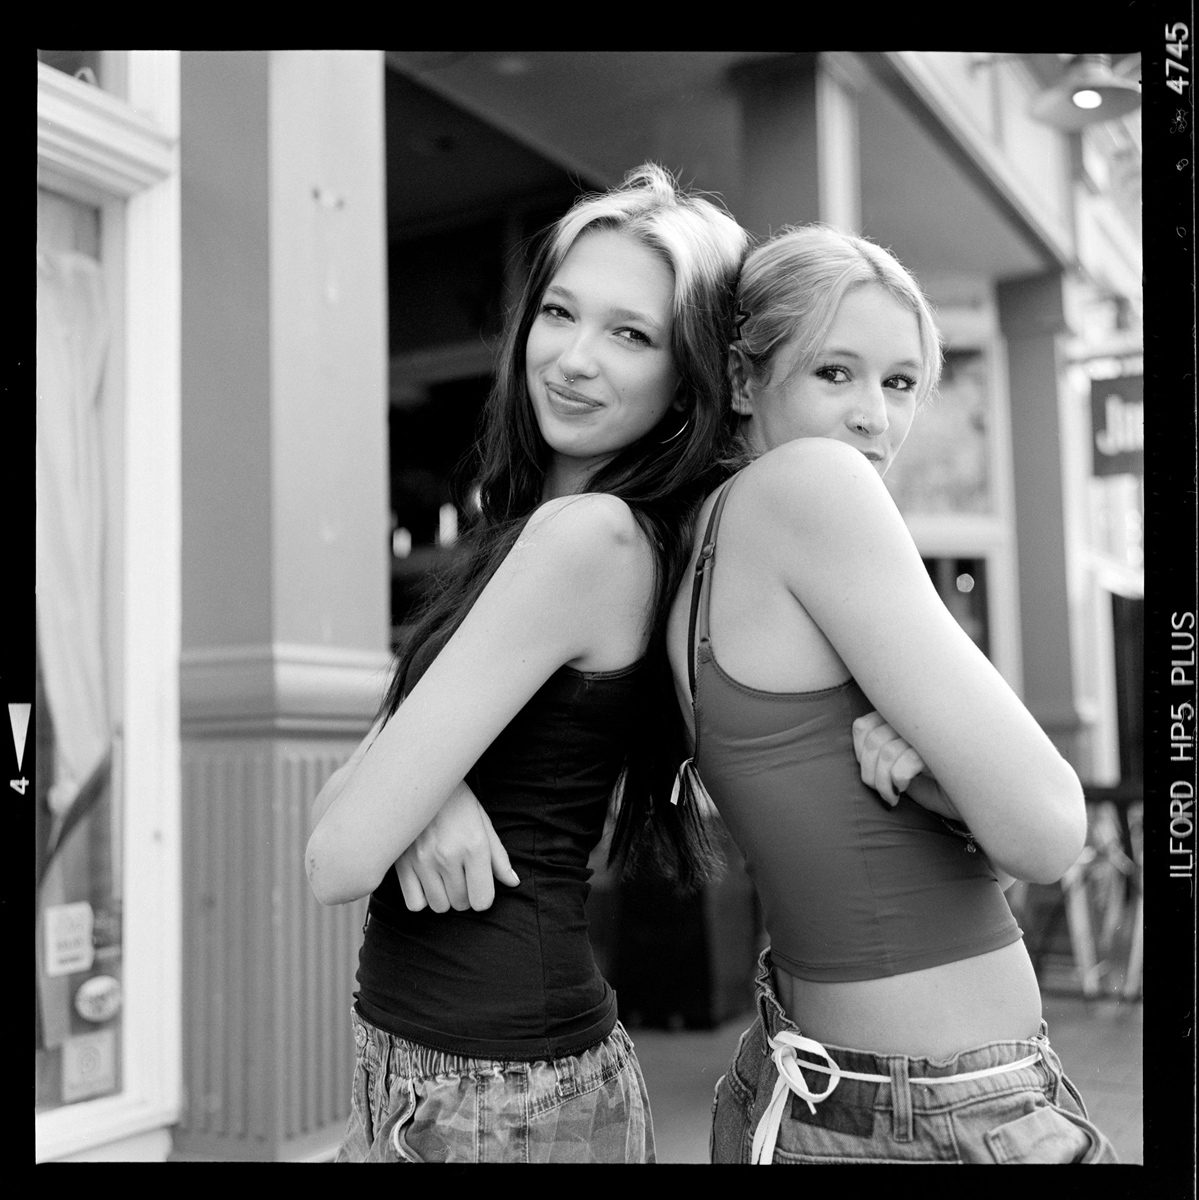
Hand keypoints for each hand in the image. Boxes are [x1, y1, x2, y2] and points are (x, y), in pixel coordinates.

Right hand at [394, 781, 518, 912]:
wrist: (420, 781)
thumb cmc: (457, 801)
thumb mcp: (483, 823)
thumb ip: (498, 857)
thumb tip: (513, 882)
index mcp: (474, 846)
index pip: (482, 900)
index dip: (483, 897)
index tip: (480, 886)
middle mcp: (448, 856)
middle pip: (461, 903)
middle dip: (465, 895)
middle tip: (461, 876)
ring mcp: (422, 861)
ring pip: (439, 906)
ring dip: (444, 897)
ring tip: (444, 877)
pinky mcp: (401, 864)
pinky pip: (414, 903)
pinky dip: (422, 898)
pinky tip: (426, 881)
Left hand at [851, 711, 964, 821]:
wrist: (980, 801)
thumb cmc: (941, 786)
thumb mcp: (906, 769)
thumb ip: (885, 754)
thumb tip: (860, 756)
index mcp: (906, 720)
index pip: (863, 725)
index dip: (858, 752)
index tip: (869, 772)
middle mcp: (918, 720)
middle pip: (873, 739)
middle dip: (869, 772)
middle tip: (882, 792)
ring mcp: (932, 732)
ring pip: (885, 751)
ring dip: (881, 781)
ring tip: (892, 796)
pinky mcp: (944, 749)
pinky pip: (904, 761)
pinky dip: (896, 780)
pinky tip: (902, 789)